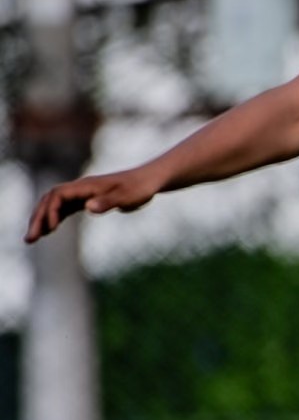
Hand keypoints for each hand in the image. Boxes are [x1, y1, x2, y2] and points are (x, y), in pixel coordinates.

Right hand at [25, 168, 164, 243]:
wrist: (149, 181)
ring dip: (43, 220)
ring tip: (32, 239)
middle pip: (50, 200)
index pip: (58, 195)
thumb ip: (108, 202)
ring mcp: (83, 194)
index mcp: (87, 185)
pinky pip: (65, 209)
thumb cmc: (140, 188)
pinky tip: (49, 231)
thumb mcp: (127, 197)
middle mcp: (81, 188)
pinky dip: (55, 218)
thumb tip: (87, 207)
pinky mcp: (88, 200)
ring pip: (55, 205)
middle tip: (29, 239)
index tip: (50, 228)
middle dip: (38, 218)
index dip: (50, 210)